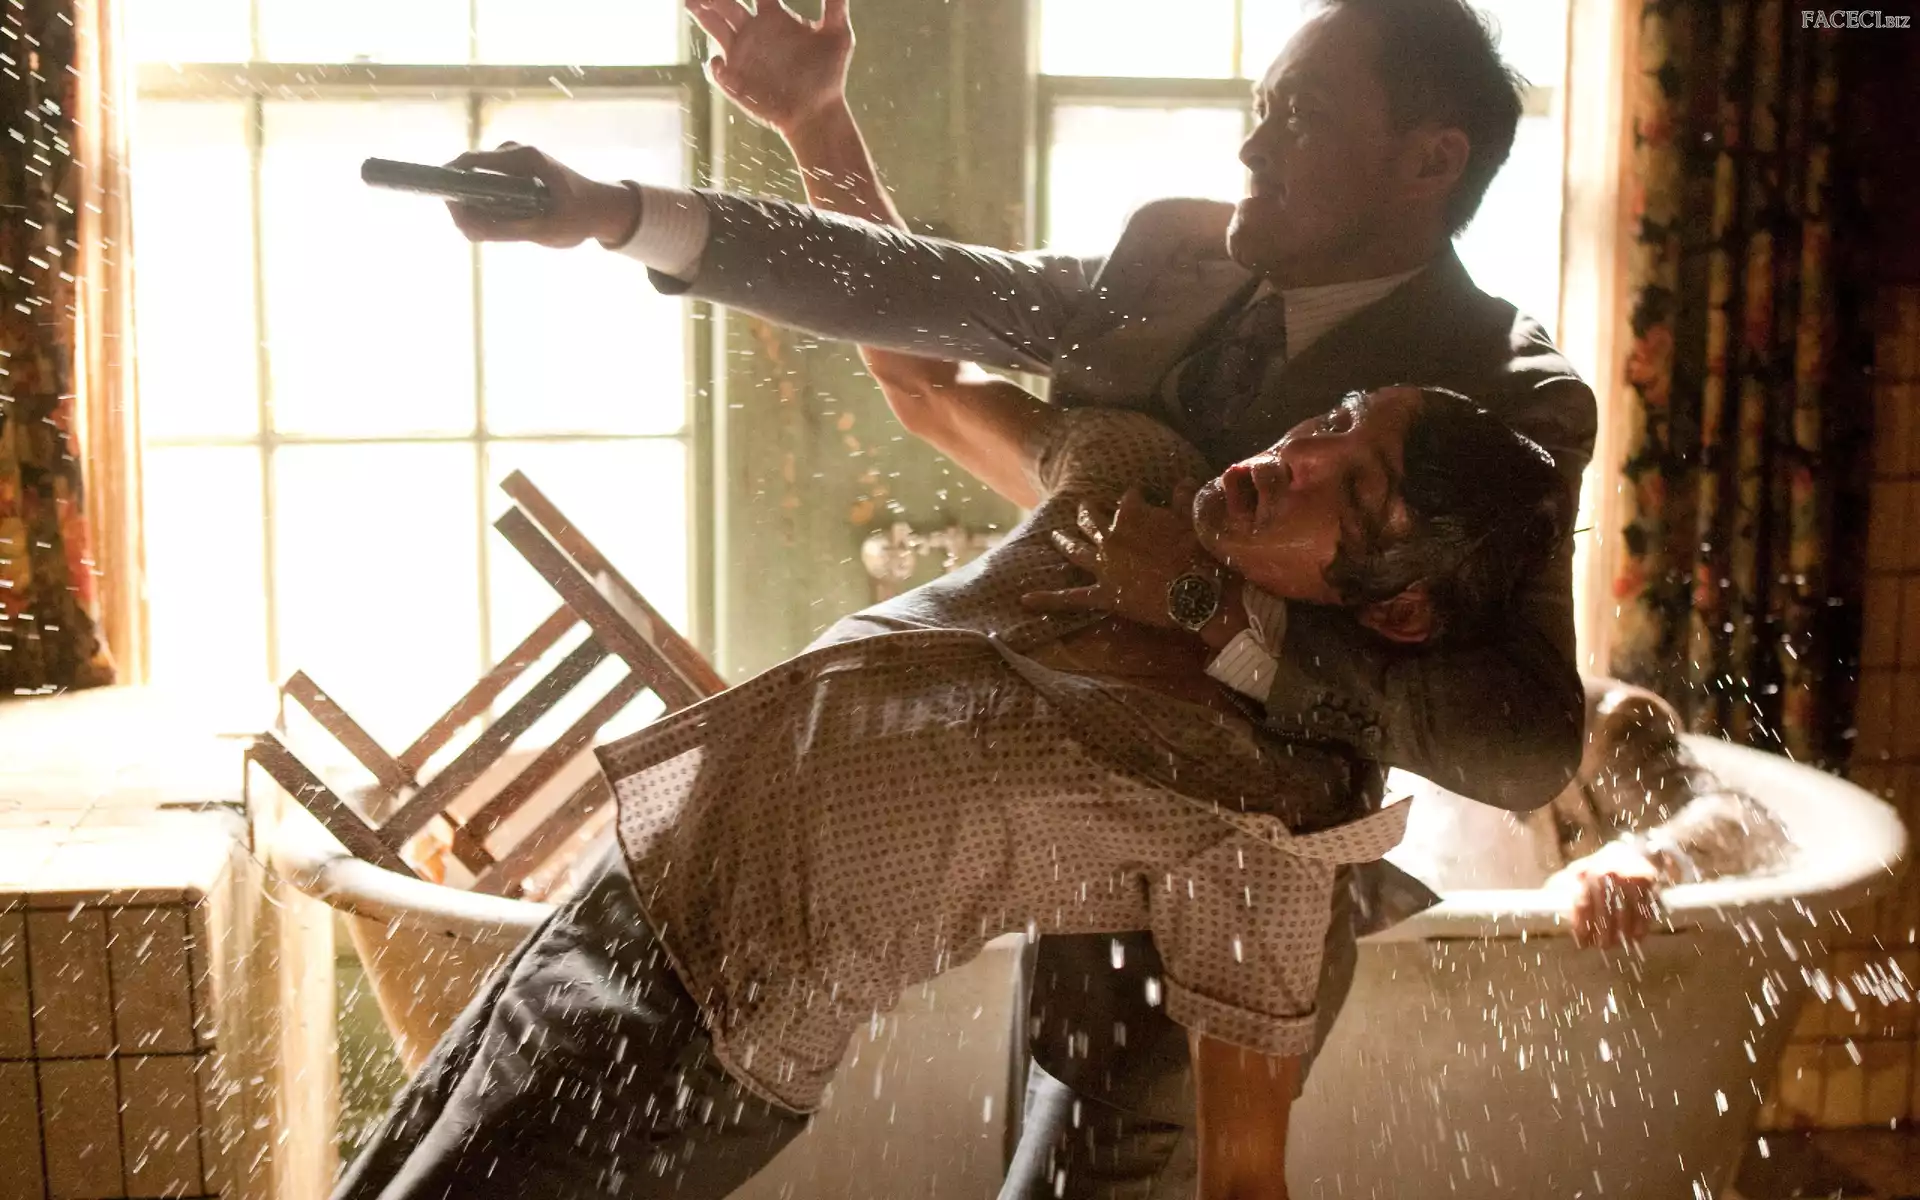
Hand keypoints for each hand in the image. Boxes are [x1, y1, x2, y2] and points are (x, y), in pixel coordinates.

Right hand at [442, 143, 636, 247]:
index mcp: (522, 158)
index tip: (447, 207)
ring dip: (474, 208)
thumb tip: (466, 227)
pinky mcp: (513, 174)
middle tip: (470, 231)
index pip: (469, 162)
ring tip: (485, 233)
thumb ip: (504, 229)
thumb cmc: (578, 217)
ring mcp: (511, 162)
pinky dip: (485, 207)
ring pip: (476, 183)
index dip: (450, 182)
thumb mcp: (543, 229)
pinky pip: (487, 188)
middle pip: (469, 173)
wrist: (601, 209)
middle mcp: (512, 153)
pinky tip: (493, 227)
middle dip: (463, 203)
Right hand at [689, 0, 854, 135]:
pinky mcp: (735, 81)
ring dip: (703, 14)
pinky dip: (716, 65)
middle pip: (727, 4)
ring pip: (715, 28)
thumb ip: (835, 5)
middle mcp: (753, 31)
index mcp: (773, 17)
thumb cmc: (828, 75)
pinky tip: (720, 61)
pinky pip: (718, 70)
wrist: (818, 113)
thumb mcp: (838, 36)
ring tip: (691, 2)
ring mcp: (742, 55)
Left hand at [1022, 482, 1207, 629]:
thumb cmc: (1198, 552)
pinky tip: (1025, 600)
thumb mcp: (1192, 519)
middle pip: (1092, 520)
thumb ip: (1183, 498)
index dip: (1134, 499)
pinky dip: (1048, 599)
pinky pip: (1071, 598)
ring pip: (1076, 550)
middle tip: (1083, 506)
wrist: (1196, 590)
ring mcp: (1103, 566)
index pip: (1128, 499)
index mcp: (1131, 514)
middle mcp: (1110, 536)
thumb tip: (1184, 480)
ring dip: (1064, 541)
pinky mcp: (1104, 594)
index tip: (1139, 497)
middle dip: (1088, 512)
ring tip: (1054, 535)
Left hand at [1547, 840, 1663, 948]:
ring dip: (1622, 935)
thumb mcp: (1581, 870)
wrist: (1635, 851)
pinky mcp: (1648, 883)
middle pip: (1605, 914)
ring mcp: (1631, 879)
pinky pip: (1644, 912)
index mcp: (1591, 872)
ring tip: (1618, 944)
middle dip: (1603, 935)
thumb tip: (1548, 902)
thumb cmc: (1604, 865)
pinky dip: (1640, 927)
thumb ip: (1565, 885)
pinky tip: (1635, 937)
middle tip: (1602, 946)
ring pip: (1626, 916)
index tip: (1582, 941)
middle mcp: (1611, 875)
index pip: (1583, 906)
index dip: (1582, 927)